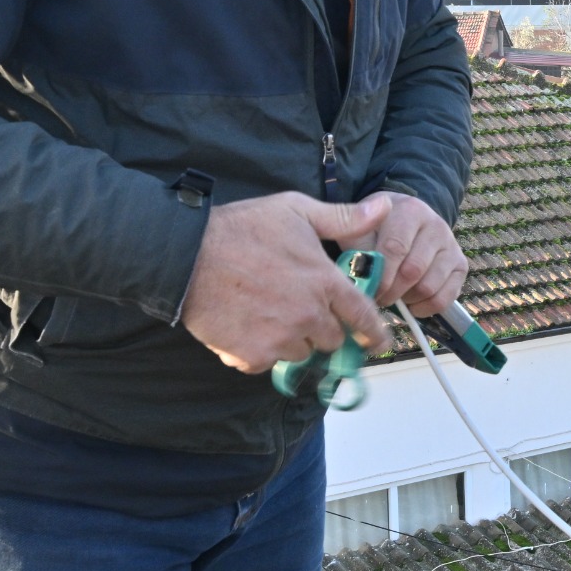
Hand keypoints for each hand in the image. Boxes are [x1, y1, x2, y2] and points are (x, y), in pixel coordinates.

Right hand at [180, 190, 391, 374]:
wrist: (187, 255)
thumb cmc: (241, 229)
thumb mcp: (296, 210)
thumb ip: (343, 217)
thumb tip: (383, 207)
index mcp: (325, 282)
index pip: (363, 316)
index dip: (374, 332)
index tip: (378, 343)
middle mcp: (308, 315)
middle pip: (331, 339)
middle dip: (322, 328)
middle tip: (300, 309)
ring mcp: (281, 338)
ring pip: (301, 352)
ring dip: (292, 340)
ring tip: (268, 313)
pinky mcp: (253, 355)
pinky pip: (267, 362)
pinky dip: (260, 351)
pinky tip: (246, 326)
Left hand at [366, 191, 468, 317]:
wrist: (403, 220)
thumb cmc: (376, 229)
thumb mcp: (360, 231)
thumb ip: (358, 252)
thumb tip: (361, 281)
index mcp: (410, 211)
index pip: (395, 248)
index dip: (380, 276)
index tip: (368, 290)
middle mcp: (436, 225)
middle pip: (413, 271)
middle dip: (391, 291)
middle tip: (378, 297)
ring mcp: (451, 245)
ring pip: (429, 287)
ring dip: (407, 300)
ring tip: (394, 295)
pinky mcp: (461, 265)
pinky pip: (446, 298)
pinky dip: (425, 308)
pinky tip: (411, 303)